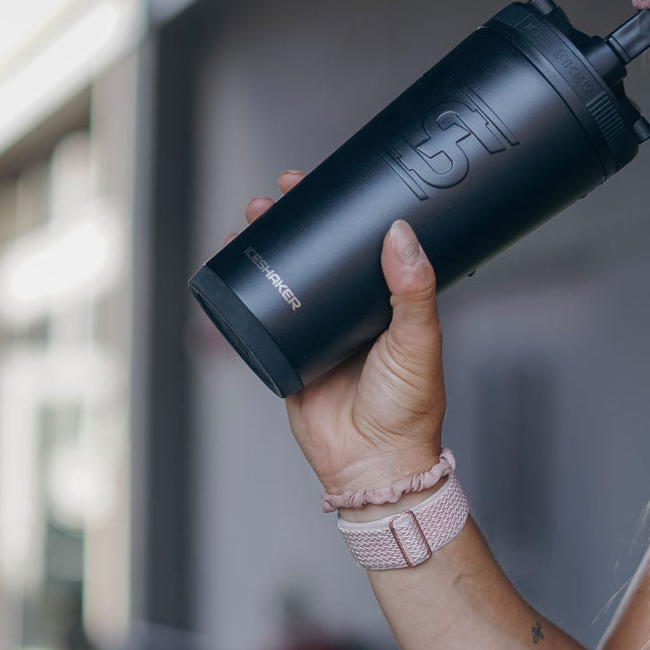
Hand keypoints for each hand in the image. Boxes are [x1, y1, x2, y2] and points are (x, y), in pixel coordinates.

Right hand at [233, 170, 445, 497]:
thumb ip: (414, 290)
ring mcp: (315, 331)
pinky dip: (243, 290)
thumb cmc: (410, 409)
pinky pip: (260, 317)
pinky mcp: (286, 355)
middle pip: (317, 251)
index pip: (361, 241)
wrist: (373, 466)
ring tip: (251, 219)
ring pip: (285, 276)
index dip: (340, 210)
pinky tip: (230, 264)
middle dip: (293, 218)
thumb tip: (400, 232)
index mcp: (386, 300)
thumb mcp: (419, 341)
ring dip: (266, 244)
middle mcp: (349, 310)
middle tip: (277, 193)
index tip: (323, 183)